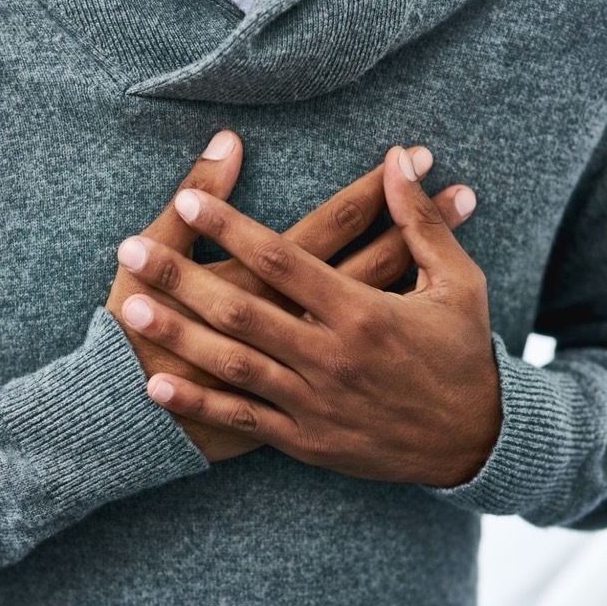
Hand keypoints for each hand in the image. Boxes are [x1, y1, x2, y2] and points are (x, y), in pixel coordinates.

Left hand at [116, 146, 499, 486]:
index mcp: (364, 311)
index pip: (283, 257)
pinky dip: (200, 404)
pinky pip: (245, 419)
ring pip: (234, 364)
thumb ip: (421, 223)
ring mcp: (315, 402)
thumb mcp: (457, 283)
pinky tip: (155, 387)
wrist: (477, 445)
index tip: (190, 198)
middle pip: (243, 309)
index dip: (232, 225)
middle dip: (182, 278)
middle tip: (129, 249)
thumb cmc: (462, 354)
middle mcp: (332, 356)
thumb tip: (398, 160)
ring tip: (130, 308)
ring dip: (178, 336)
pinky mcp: (307, 439)